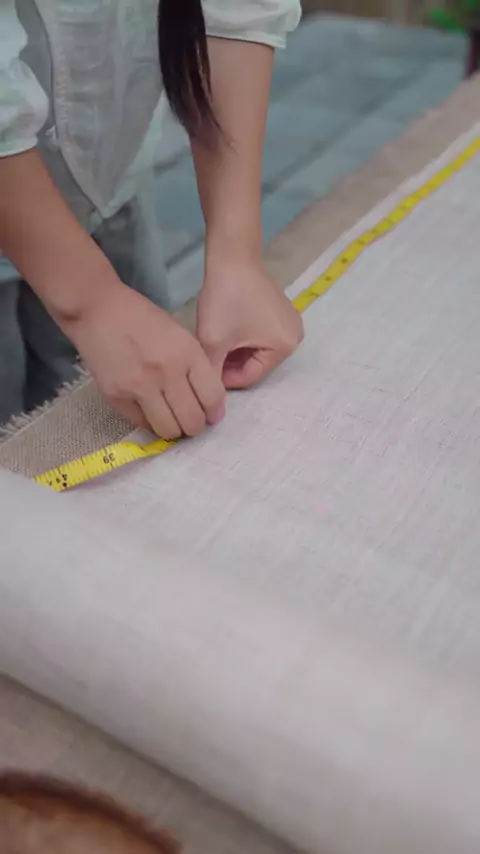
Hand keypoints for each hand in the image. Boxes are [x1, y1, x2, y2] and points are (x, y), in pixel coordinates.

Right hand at [64, 281, 225, 438]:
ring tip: (170, 419)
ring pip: (168, 430)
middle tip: (190, 421)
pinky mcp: (116, 397)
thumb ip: (196, 367)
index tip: (210, 416)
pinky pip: (142, 424)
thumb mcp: (180, 335)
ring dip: (173, 430)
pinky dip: (149, 422)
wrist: (96, 310)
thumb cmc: (142, 318)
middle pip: (192, 421)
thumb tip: (209, 403)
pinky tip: (149, 410)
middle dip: (195, 426)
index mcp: (187, 353)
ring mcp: (140, 387)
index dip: (214, 413)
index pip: (212, 398)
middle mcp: (166, 373)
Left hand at [197, 260, 303, 388]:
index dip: (225, 378)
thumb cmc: (225, 300)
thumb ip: (212, 374)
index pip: (251, 376)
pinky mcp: (280, 312)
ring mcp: (289, 323)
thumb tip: (209, 404)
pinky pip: (259, 336)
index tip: (204, 371)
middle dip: (230, 364)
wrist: (231, 257)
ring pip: (255, 351)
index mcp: (285, 347)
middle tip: (207, 357)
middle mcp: (295, 338)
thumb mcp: (214, 342)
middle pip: (255, 364)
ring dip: (234, 352)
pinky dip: (242, 338)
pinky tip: (224, 331)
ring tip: (213, 343)